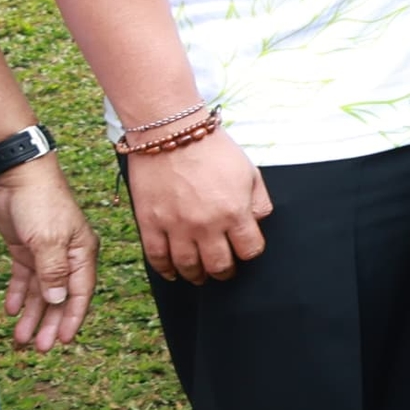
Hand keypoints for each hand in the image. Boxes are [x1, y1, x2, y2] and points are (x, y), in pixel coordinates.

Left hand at [0, 159, 95, 348]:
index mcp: (81, 254)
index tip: (63, 340)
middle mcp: (66, 257)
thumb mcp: (49, 240)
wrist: (20, 175)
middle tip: (39, 348)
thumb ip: (54, 272)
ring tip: (22, 338)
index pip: (80, 293)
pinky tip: (13, 311)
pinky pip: (25, 279)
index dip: (72, 318)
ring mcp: (46, 254)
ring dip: (33, 315)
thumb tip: (58, 301)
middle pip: (60, 298)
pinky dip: (20, 296)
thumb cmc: (43, 202)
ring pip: (41, 292)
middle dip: (50, 324)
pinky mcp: (26, 249)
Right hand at [129, 128, 270, 283]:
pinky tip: (174, 273)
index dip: (250, 253)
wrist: (171, 133)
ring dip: (197, 275)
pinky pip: (157, 258)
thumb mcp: (250, 172)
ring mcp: (175, 226)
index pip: (250, 250)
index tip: (245, 250)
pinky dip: (166, 270)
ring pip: (188, 267)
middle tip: (224, 271)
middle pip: (219, 265)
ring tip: (201, 276)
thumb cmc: (213, 150)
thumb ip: (259, 202)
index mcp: (234, 212)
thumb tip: (258, 224)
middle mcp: (206, 225)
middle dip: (225, 272)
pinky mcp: (150, 224)